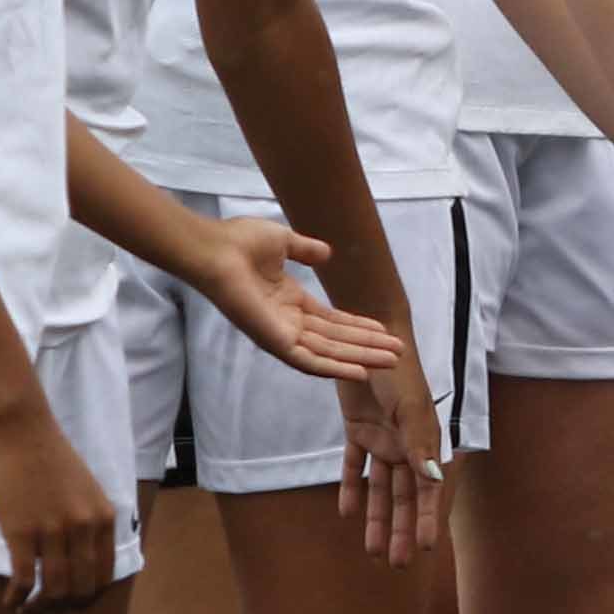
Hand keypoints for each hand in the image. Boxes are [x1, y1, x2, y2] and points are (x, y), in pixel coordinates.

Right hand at [0, 392, 119, 613]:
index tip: (73, 607)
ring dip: (41, 610)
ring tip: (28, 613)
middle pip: (81, 590)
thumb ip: (88, 523)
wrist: (21, 429)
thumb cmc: (48, 456)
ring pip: (54, 590)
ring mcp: (54, 531)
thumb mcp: (85, 491)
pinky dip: (17, 599)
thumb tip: (80, 559)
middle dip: (65, 611)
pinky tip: (9, 604)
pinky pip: (24, 580)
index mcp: (104, 518)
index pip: (104, 576)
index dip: (88, 600)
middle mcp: (85, 528)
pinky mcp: (22, 532)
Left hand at [178, 215, 412, 389]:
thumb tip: (327, 254)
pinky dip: (335, 368)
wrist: (216, 250)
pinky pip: (309, 361)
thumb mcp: (283, 242)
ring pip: (329, 353)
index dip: (358, 326)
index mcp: (289, 302)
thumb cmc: (240, 243)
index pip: (331, 321)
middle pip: (336, 340)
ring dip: (361, 357)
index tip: (384, 330)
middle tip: (397, 353)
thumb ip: (305, 250)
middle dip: (368, 346)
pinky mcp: (275, 342)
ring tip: (390, 361)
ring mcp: (281, 334)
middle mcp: (287, 322)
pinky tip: (361, 372)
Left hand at [336, 331, 445, 566]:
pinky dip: (351, 488)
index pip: (427, 490)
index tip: (424, 549)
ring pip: (380, 489)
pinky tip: (346, 513)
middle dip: (401, 530)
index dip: (426, 519)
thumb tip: (434, 480)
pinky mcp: (357, 430)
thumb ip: (419, 444)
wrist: (369, 336)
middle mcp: (405, 446)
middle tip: (395, 564)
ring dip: (377, 518)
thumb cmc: (397, 371)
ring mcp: (382, 439)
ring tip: (372, 550)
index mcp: (424, 442)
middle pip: (403, 497)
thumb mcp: (410, 406)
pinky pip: (354, 466)